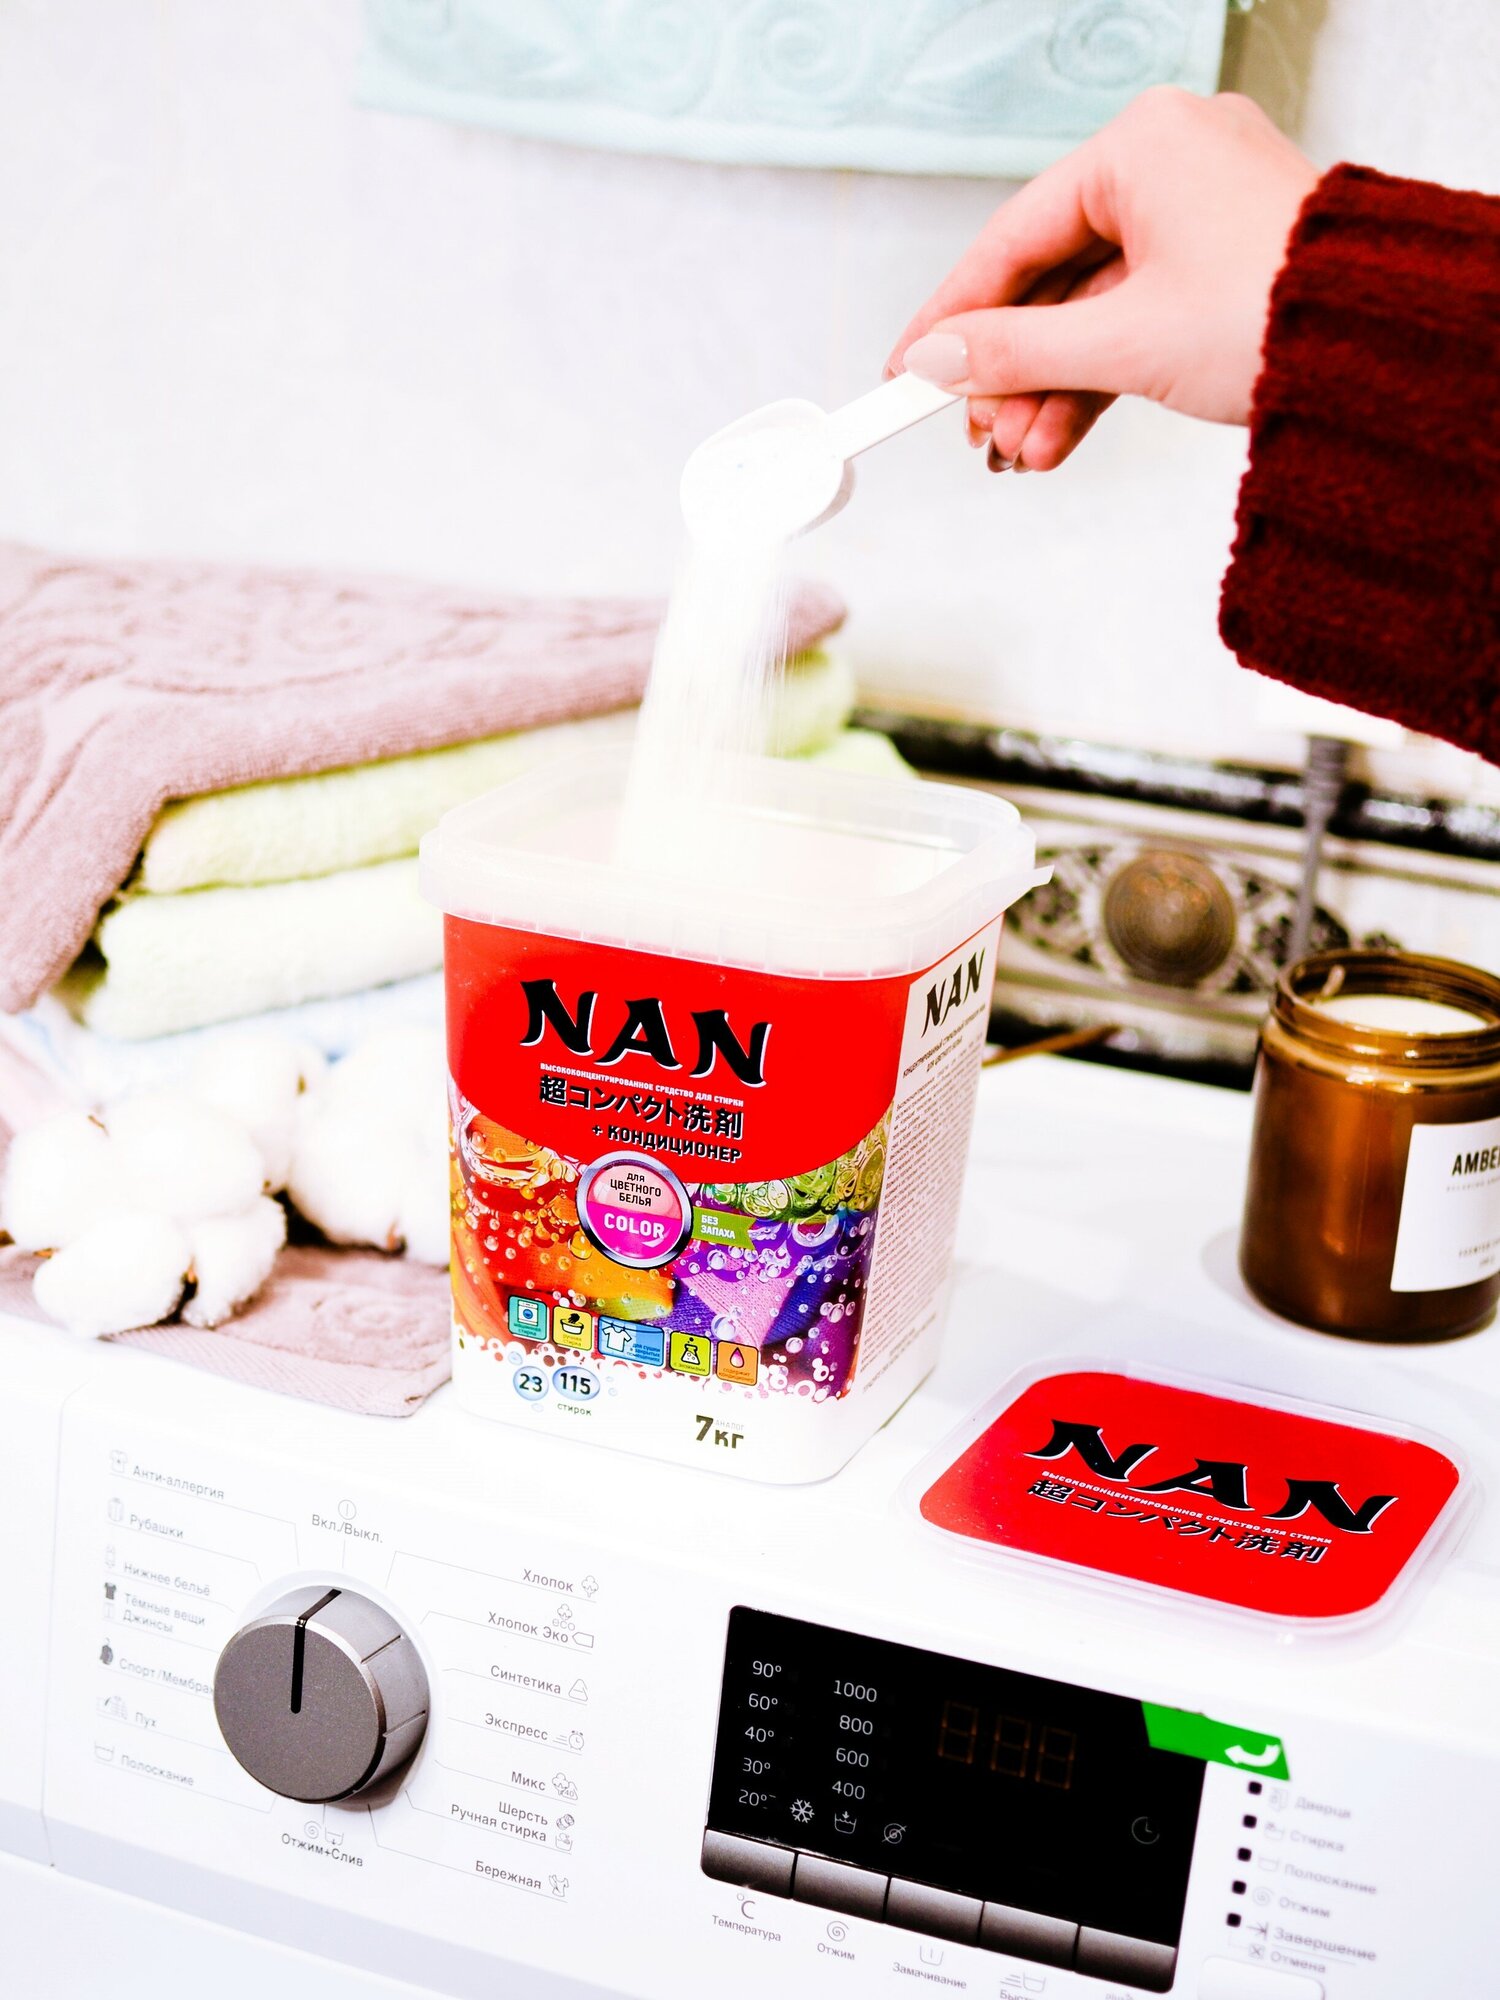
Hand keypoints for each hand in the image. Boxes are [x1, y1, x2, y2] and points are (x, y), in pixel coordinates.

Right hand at [887, 88, 1319, 471]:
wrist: (1381, 355)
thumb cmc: (1275, 314)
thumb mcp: (1119, 342)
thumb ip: (1013, 352)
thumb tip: (937, 362)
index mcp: (1141, 147)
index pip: (1012, 238)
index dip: (952, 315)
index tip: (907, 369)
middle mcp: (1169, 165)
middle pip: (1051, 281)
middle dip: (1012, 374)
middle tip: (976, 434)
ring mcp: (1199, 215)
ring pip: (1092, 310)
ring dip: (1051, 390)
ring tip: (1022, 453)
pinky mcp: (1220, 265)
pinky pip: (1134, 318)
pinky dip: (1098, 379)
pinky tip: (1058, 436)